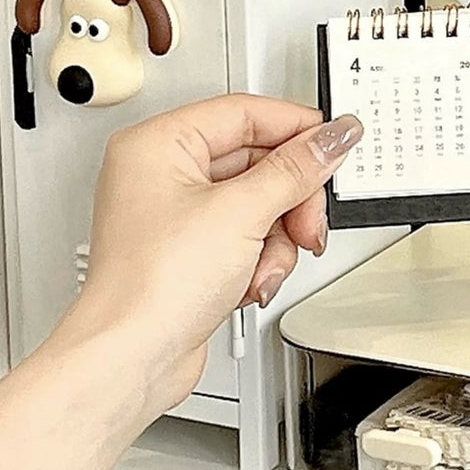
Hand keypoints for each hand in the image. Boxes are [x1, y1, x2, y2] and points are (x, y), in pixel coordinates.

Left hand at [58, 95, 360, 414]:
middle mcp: (164, 173)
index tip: (337, 144)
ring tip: (265, 264)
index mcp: (159, 144)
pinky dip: (260, 260)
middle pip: (259, 162)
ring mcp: (178, 215)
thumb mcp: (241, 213)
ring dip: (277, 239)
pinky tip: (249, 282)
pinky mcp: (192, 251)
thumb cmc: (152, 285)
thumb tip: (331, 137)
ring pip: (260, 204)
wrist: (132, 356)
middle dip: (291, 200)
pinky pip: (248, 237)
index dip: (298, 129)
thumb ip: (295, 169)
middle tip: (308, 224)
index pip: (246, 113)